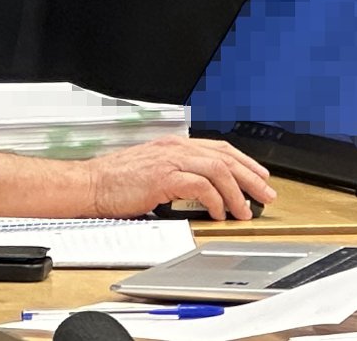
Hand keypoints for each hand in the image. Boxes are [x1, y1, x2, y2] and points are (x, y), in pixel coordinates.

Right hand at [85, 137, 274, 219]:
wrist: (91, 184)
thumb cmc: (117, 182)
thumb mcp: (153, 170)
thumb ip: (178, 173)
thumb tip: (205, 190)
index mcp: (175, 145)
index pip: (219, 149)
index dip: (244, 162)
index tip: (259, 177)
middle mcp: (176, 148)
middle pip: (225, 157)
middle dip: (251, 177)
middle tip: (266, 194)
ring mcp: (171, 160)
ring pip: (218, 170)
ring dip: (237, 191)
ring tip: (245, 209)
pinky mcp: (164, 177)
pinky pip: (200, 186)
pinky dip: (215, 200)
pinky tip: (219, 212)